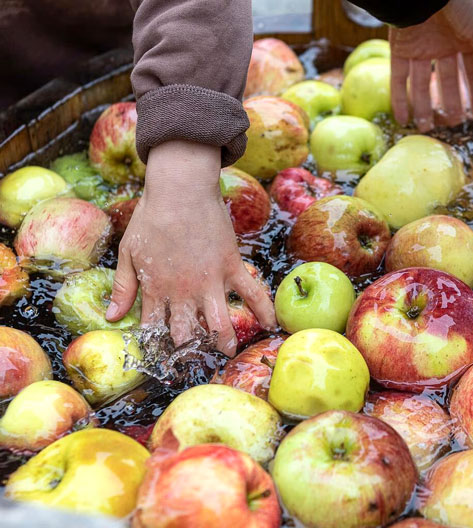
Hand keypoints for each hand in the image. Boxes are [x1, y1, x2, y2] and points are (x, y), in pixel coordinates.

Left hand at [105, 140, 275, 355]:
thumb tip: (111, 318)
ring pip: (220, 322)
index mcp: (157, 289)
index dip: (157, 344)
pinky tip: (270, 324)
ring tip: (227, 352)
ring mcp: (211, 281)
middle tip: (195, 356)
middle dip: (189, 349)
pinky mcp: (232, 267)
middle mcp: (184, 292)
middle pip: (187, 332)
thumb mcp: (128, 253)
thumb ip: (122, 287)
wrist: (181, 190)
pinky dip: (263, 309)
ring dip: (223, 341)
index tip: (162, 352)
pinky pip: (252, 293)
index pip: (155, 328)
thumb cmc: (151, 218)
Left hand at [389, 0, 472, 130]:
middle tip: (454, 127)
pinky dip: (399, 98)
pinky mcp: (399, 47)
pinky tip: (402, 119)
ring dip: (424, 107)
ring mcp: (421, 47)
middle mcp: (444, 45)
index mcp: (467, 39)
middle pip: (448, 82)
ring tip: (427, 129)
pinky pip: (398, 77)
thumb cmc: (459, 1)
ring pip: (422, 83)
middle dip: (451, 105)